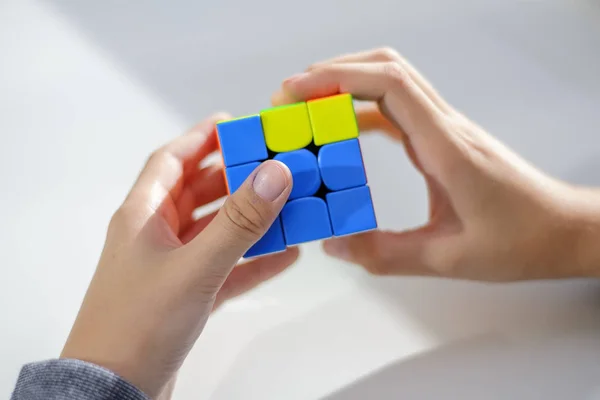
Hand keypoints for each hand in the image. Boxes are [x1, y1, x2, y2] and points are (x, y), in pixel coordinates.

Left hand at [60, 113, 297, 397]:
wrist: (117, 392)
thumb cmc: (137, 326)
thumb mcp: (195, 266)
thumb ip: (238, 222)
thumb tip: (274, 174)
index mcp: (143, 217)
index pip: (171, 161)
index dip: (201, 139)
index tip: (234, 124)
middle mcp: (156, 237)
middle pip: (198, 192)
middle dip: (235, 177)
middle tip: (272, 163)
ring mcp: (173, 267)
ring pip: (217, 230)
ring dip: (250, 219)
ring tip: (286, 204)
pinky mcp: (188, 296)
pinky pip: (227, 267)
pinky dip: (254, 259)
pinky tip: (285, 255)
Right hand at [273, 47, 599, 280]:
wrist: (562, 228)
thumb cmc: (520, 239)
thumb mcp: (448, 258)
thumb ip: (386, 253)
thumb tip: (334, 245)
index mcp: (446, 147)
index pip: (390, 86)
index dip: (338, 78)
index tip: (296, 89)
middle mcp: (445, 126)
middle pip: (386, 68)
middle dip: (331, 73)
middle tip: (290, 96)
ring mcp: (445, 128)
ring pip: (391, 81)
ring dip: (345, 85)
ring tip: (307, 108)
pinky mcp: (443, 137)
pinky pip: (398, 107)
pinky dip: (363, 109)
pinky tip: (342, 130)